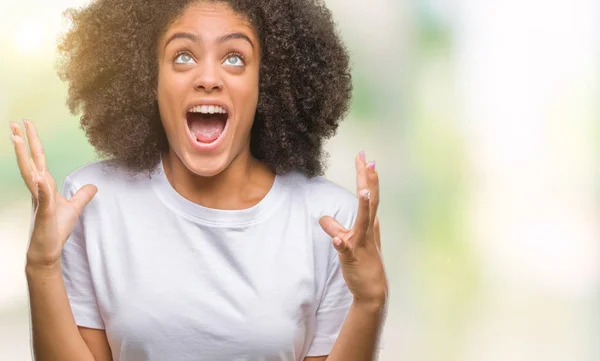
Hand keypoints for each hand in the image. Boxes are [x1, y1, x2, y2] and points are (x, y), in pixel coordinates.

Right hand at [10, 120, 97, 267]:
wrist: (48, 250)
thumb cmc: (56, 230)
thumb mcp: (74, 208)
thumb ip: (82, 195)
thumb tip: (93, 186)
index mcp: (44, 186)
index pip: (38, 160)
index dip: (33, 142)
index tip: (26, 125)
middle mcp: (38, 190)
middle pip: (30, 161)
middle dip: (23, 142)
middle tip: (14, 122)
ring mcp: (40, 201)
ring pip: (30, 175)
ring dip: (23, 157)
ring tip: (17, 138)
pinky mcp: (45, 214)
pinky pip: (44, 198)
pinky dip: (42, 187)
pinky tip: (40, 176)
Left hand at [319, 151, 387, 307]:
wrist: (373, 290)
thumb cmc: (362, 262)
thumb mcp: (348, 242)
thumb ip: (336, 228)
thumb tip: (323, 218)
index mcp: (368, 224)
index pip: (368, 195)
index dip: (366, 176)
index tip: (364, 157)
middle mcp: (368, 230)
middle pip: (370, 201)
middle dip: (369, 180)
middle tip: (368, 161)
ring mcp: (362, 243)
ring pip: (364, 222)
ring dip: (364, 207)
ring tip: (364, 191)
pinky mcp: (354, 257)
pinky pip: (347, 250)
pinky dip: (342, 244)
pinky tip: (338, 240)